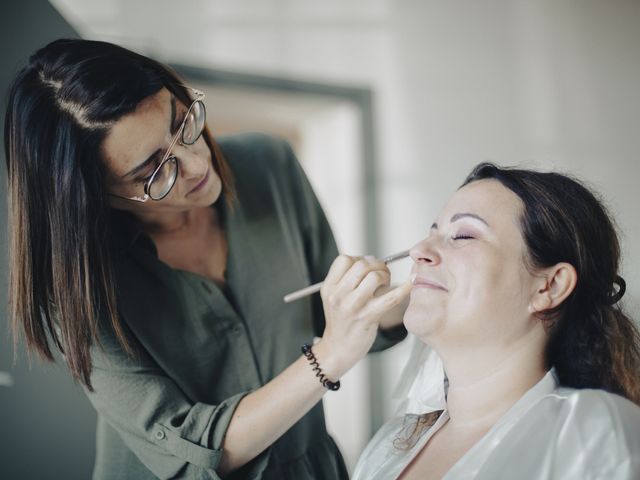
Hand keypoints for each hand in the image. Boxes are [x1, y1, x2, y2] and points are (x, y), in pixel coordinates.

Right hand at [318, 255, 411, 371]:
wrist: (338, 348)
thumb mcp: (335, 297)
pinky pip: (391, 297)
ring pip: (374, 277)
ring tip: (385, 283)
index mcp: (329, 287)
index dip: (359, 259)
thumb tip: (372, 262)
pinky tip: (411, 283)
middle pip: (361, 265)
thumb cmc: (341, 321)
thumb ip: (347, 279)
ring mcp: (352, 306)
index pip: (344, 260)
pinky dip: (404, 288)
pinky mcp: (368, 317)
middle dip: (377, 265)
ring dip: (385, 276)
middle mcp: (338, 295)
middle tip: (382, 273)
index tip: (367, 267)